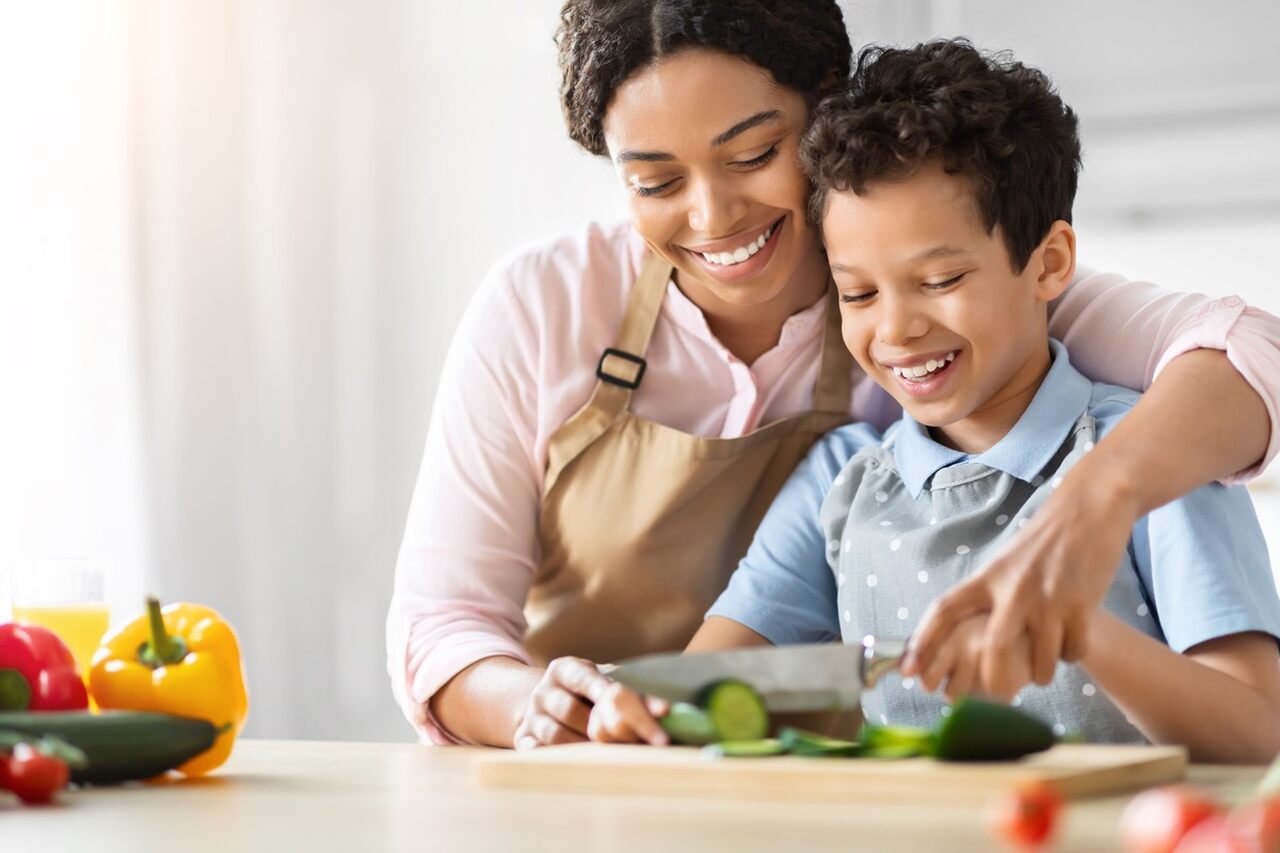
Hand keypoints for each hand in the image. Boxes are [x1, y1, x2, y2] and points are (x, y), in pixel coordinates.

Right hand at [512, 657, 668, 749]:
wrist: (545, 702)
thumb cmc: (586, 693)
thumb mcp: (602, 682)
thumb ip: (628, 690)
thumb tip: (665, 711)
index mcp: (565, 669)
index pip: (587, 679)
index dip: (612, 695)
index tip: (645, 711)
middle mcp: (544, 690)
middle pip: (571, 711)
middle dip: (602, 730)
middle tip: (635, 746)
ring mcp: (530, 715)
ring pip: (556, 737)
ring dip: (584, 749)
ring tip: (615, 760)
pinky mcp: (522, 738)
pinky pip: (536, 753)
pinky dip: (557, 761)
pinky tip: (581, 767)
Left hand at [903, 458, 1137, 697]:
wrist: (1087, 509)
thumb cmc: (1043, 541)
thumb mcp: (1005, 564)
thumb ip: (988, 595)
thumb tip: (963, 633)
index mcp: (988, 577)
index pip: (945, 610)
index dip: (923, 641)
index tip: (909, 669)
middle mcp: (1014, 588)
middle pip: (992, 648)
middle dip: (992, 681)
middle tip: (996, 695)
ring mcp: (1048, 597)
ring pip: (1039, 659)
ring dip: (1041, 674)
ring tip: (1042, 672)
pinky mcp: (1082, 603)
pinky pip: (1072, 651)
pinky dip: (1070, 657)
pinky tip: (1069, 647)